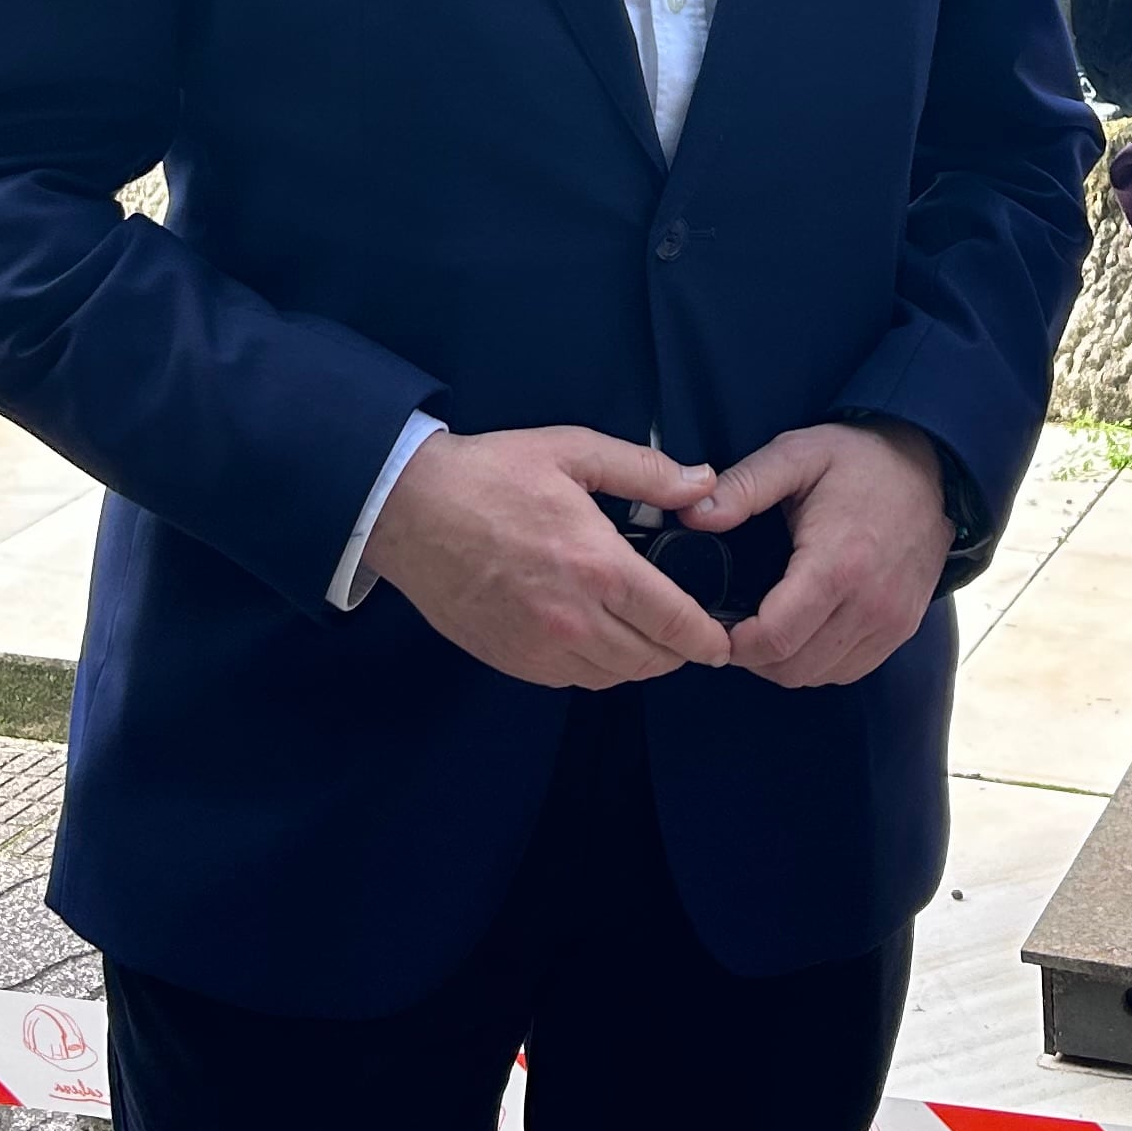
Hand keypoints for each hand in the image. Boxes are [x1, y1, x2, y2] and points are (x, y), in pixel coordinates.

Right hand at [363, 427, 736, 688]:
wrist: (408, 510)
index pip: (675, 623)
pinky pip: (573, 679)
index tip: (723, 640)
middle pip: (651, 661)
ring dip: (638, 661)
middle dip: (679, 651)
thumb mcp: (572, 452)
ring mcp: (539, 646)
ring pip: (614, 677)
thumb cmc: (489, 475)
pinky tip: (596, 636)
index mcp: (597, 566)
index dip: (708, 638)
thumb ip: (645, 472)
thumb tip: (702, 483)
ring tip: (643, 633)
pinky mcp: (511, 659)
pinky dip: (596, 666)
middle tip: (686, 633)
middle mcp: (573, 618)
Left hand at [682, 421, 951, 687]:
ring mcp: (891, 622)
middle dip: (752, 656)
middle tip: (733, 627)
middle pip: (793, 667)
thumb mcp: (795, 455)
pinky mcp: (902, 629)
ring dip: (783, 663)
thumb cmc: (859, 460)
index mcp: (838, 564)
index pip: (775, 638)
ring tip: (764, 627)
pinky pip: (848, 670)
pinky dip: (817, 662)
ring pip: (819, 676)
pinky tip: (802, 631)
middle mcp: (871, 603)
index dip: (733, 644)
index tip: (714, 625)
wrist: (930, 466)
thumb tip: (692, 515)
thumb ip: (743, 486)